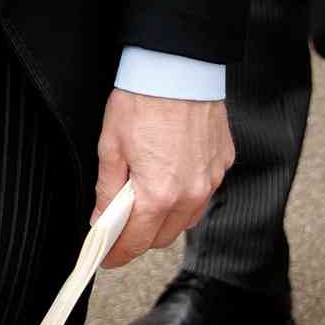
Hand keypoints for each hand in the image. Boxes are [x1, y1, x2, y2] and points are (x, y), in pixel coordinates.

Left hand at [93, 89, 232, 267]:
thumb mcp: (110, 147)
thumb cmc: (142, 100)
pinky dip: (186, 194)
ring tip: (145, 200)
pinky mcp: (223, 163)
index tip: (107, 257)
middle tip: (120, 227)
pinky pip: (204, 192)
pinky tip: (171, 176)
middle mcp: (191, 193)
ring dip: (165, 218)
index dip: (118, 253)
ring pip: (187, 218)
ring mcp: (211, 179)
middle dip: (140, 237)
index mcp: (159, 194)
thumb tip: (101, 219)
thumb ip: (107, 190)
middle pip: (163, 237)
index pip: (136, 241)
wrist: (177, 67)